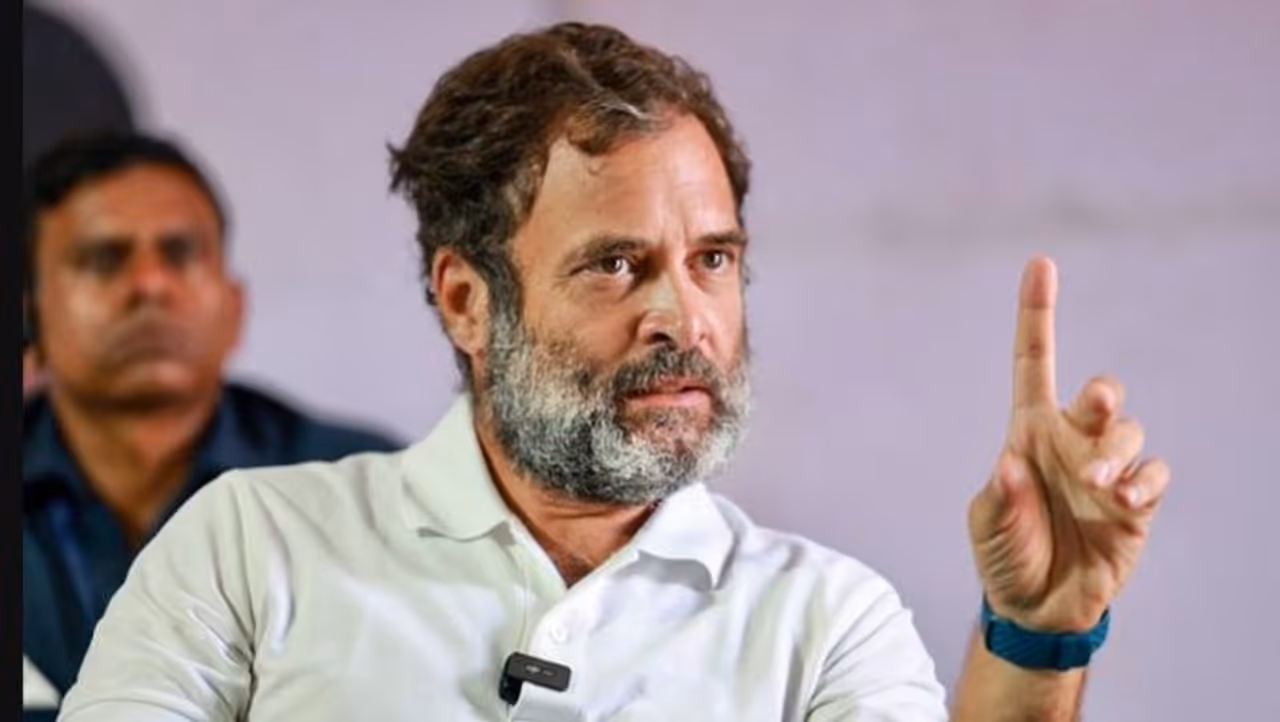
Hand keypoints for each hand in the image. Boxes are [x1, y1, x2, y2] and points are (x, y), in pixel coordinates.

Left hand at [968, 256, 1170, 631]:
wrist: (1037, 606)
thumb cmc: (1004, 553)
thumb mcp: (986, 523)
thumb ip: (998, 495)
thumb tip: (1014, 463)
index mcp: (1028, 431)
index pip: (1035, 361)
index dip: (1037, 314)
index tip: (1041, 264)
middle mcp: (1072, 441)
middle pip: (1100, 393)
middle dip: (1102, 395)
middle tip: (1093, 408)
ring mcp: (1107, 471)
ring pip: (1129, 432)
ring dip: (1116, 453)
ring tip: (1097, 488)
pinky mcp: (1137, 504)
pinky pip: (1155, 477)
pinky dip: (1144, 485)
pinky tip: (1124, 503)